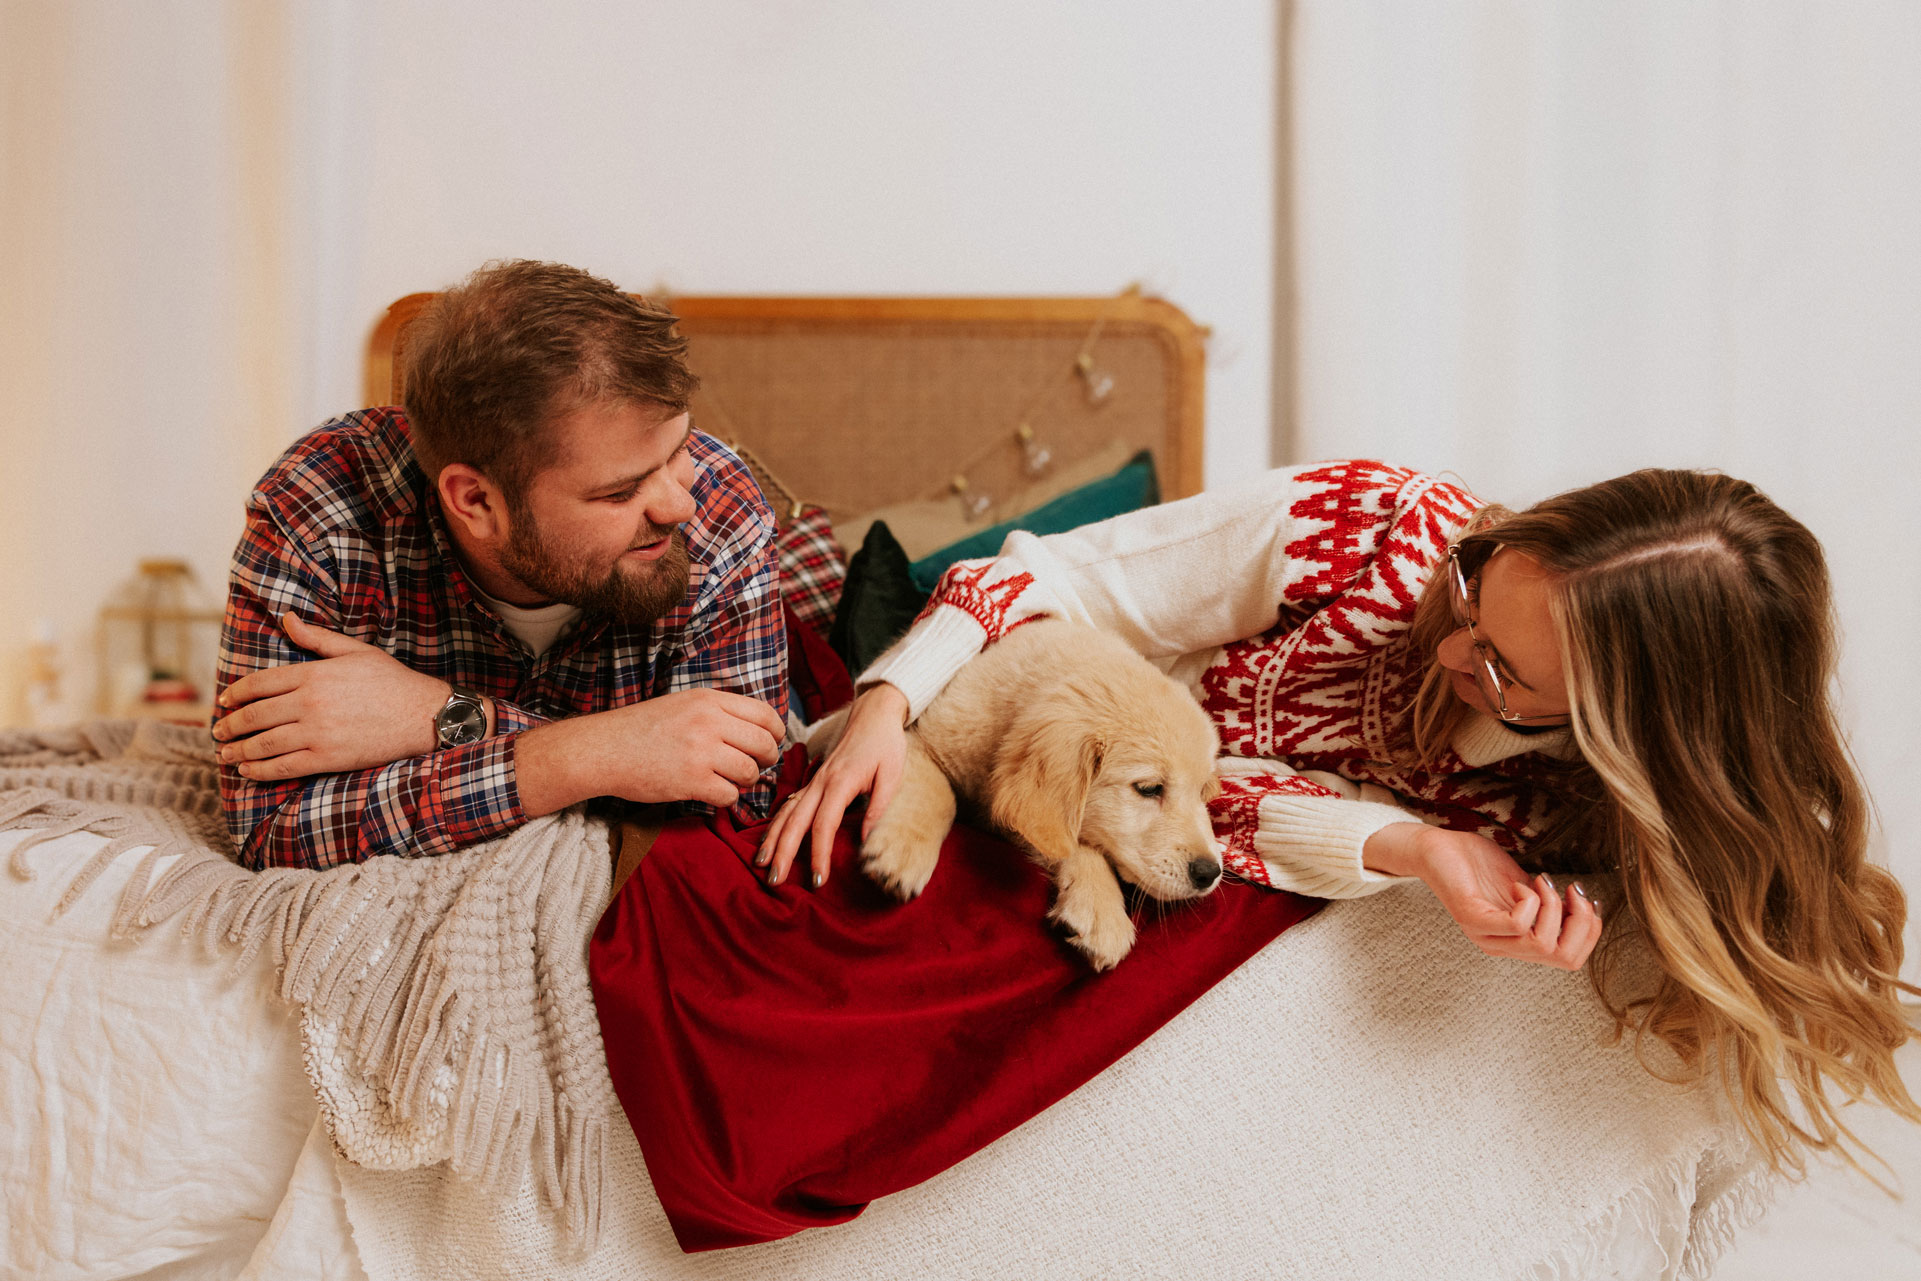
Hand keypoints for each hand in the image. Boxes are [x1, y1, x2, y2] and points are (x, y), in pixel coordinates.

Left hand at [212, 613, 453, 779]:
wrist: (423, 715)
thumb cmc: (392, 681)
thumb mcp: (355, 651)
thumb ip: (317, 638)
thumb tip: (287, 618)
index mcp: (314, 674)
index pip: (260, 684)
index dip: (236, 694)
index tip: (224, 702)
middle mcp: (310, 702)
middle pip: (256, 715)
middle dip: (231, 725)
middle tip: (218, 731)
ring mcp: (317, 732)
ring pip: (264, 743)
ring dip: (238, 750)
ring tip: (224, 754)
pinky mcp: (327, 758)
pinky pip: (284, 766)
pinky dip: (260, 770)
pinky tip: (248, 771)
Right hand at [517, 688, 785, 813]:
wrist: (603, 749)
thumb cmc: (642, 728)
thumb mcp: (683, 704)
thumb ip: (718, 711)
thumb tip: (758, 728)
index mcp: (709, 700)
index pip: (765, 714)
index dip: (775, 732)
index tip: (770, 742)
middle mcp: (709, 722)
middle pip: (764, 744)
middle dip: (766, 759)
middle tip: (756, 766)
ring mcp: (701, 752)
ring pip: (750, 772)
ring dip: (746, 781)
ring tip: (730, 780)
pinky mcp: (691, 781)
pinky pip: (730, 795)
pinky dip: (726, 798)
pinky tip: (712, 792)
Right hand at [757, 683, 908, 889]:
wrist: (874, 713)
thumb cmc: (886, 744)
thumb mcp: (893, 776)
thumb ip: (878, 809)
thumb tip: (865, 843)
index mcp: (840, 782)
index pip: (824, 825)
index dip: (818, 854)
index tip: (817, 880)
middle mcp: (821, 782)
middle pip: (795, 821)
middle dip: (782, 852)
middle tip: (773, 881)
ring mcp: (815, 780)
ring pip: (786, 812)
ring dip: (772, 838)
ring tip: (760, 863)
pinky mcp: (814, 780)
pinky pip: (789, 803)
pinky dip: (776, 823)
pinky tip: (768, 839)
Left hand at [1367, 823, 1600, 970]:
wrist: (1438, 847)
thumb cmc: (1480, 866)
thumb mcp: (1527, 887)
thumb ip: (1551, 903)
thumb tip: (1587, 908)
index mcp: (1518, 943)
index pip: (1570, 960)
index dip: (1590, 932)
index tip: (1587, 899)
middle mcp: (1503, 946)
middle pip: (1564, 958)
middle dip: (1581, 922)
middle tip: (1571, 892)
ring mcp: (1486, 935)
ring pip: (1542, 944)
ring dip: (1553, 907)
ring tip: (1540, 883)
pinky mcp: (1471, 918)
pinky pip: (1516, 924)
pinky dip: (1529, 901)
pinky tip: (1518, 884)